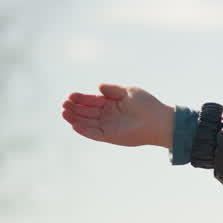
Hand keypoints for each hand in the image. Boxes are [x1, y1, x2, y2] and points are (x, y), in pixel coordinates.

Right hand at [61, 84, 175, 148]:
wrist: (158, 120)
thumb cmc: (146, 104)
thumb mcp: (128, 92)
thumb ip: (113, 90)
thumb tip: (98, 86)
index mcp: (111, 103)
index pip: (91, 100)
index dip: (80, 98)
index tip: (70, 95)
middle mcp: (107, 115)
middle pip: (86, 111)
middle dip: (75, 108)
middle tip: (64, 104)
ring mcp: (107, 126)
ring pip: (87, 122)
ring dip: (75, 118)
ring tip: (64, 113)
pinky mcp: (109, 136)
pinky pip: (93, 134)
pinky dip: (83, 130)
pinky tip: (74, 125)